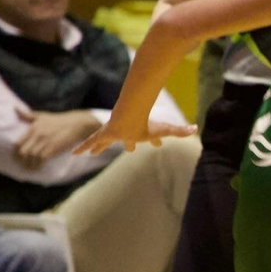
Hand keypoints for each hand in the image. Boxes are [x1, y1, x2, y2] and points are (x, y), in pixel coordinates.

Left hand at [14, 108, 101, 168]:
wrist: (75, 124)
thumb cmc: (58, 120)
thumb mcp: (42, 116)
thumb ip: (28, 115)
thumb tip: (14, 108)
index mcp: (33, 128)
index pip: (18, 143)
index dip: (15, 152)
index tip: (16, 157)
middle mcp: (37, 136)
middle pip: (23, 151)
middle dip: (21, 160)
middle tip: (21, 164)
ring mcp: (46, 142)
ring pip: (32, 157)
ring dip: (29, 164)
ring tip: (28, 168)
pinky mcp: (54, 148)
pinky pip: (42, 159)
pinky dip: (38, 165)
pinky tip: (37, 167)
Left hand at [72, 107, 195, 156]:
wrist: (128, 118)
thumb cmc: (145, 125)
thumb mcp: (164, 130)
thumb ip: (179, 131)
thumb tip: (196, 129)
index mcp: (140, 132)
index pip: (149, 136)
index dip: (156, 140)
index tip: (158, 144)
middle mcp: (126, 132)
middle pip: (126, 139)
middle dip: (127, 143)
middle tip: (129, 148)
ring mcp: (113, 133)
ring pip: (105, 141)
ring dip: (99, 146)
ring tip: (91, 153)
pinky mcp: (103, 135)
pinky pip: (91, 142)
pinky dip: (83, 147)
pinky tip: (74, 153)